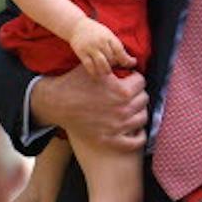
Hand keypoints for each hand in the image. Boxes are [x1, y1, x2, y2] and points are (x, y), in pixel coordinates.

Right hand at [30, 65, 147, 149]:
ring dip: (138, 111)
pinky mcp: (110, 140)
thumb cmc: (74, 82)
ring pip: (142, 118)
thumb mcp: (95, 68)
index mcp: (122, 91)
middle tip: (128, 93)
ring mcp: (118, 126)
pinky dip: (139, 136)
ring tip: (131, 108)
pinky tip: (135, 130)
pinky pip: (135, 142)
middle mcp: (123, 109)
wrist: (56, 103)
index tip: (129, 79)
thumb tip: (129, 60)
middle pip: (144, 99)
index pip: (141, 81)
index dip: (134, 78)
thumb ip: (114, 63)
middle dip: (137, 93)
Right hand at [66, 18, 134, 79]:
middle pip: (112, 59)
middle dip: (115, 65)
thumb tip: (126, 58)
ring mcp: (90, 48)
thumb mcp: (107, 33)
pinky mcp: (82, 53)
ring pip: (102, 64)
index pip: (120, 51)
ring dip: (106, 71)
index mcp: (108, 37)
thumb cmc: (95, 31)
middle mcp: (100, 43)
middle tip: (114, 66)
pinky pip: (89, 66)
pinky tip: (97, 75)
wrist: (76, 26)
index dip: (127, 60)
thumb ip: (115, 44)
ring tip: (107, 72)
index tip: (132, 64)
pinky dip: (94, 73)